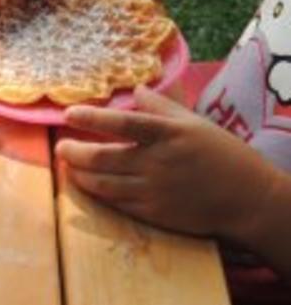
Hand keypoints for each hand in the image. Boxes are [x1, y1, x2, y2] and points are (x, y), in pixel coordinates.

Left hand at [57, 86, 278, 245]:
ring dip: (80, 176)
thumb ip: (162, 107)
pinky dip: (97, 195)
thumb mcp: (195, 123)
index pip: (124, 124)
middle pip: (105, 158)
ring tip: (68, 167)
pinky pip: (116, 204)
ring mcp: (153, 191)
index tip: (69, 114)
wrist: (243, 198)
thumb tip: (136, 90)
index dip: (93, 119)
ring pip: (104, 185)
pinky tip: (87, 187)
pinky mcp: (152, 214)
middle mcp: (158, 163)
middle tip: (60, 148)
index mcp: (169, 134)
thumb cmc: (220, 154)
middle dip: (75, 153)